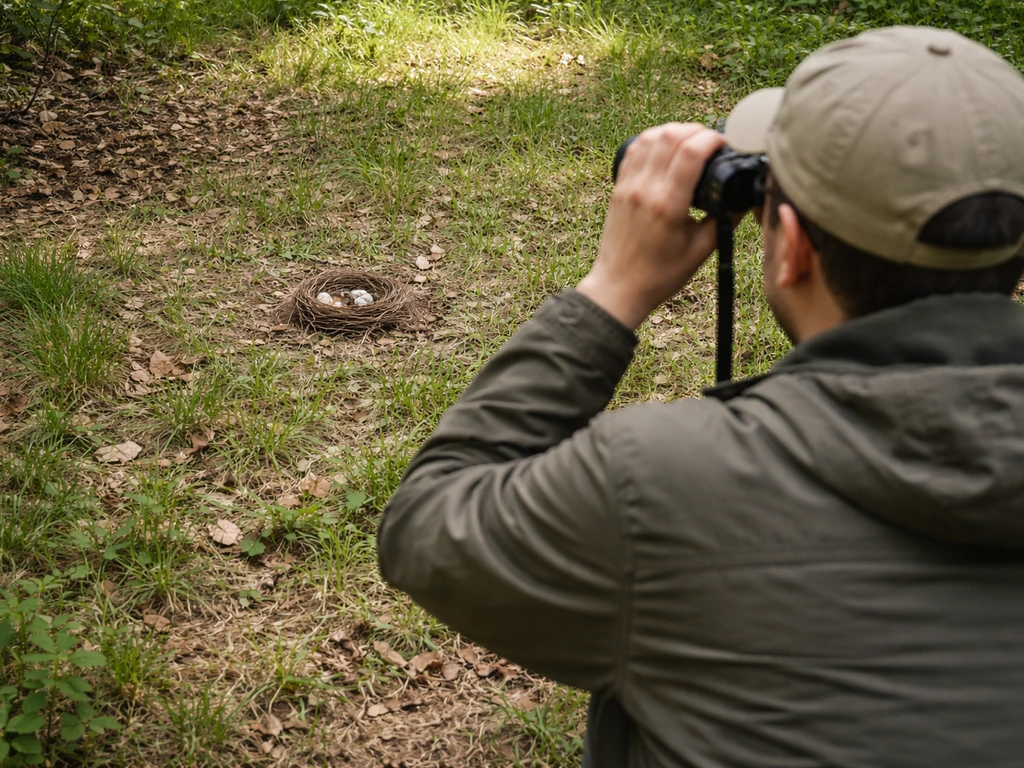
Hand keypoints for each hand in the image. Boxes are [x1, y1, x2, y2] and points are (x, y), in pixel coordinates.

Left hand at [578, 123, 726, 329]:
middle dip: (697, 130)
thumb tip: (745, 195)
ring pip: (650, 137)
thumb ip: (725, 219)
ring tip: (691, 142)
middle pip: (671, 136)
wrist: (619, 287)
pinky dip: (652, 140)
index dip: (713, 139)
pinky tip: (666, 146)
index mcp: (668, 205)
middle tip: (711, 143)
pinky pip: (634, 150)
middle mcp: (645, 189)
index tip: (725, 145)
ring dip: (674, 131)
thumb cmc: (660, 275)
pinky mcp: (618, 188)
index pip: (690, 152)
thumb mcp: (702, 250)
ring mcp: (628, 186)